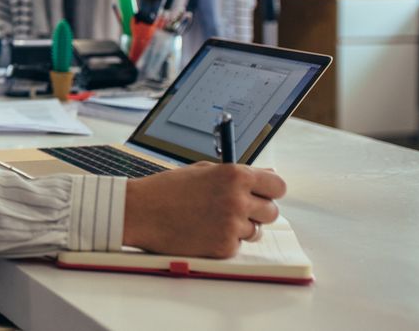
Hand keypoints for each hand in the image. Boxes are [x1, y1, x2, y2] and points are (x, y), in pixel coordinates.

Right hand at [122, 162, 284, 258]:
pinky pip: (237, 246)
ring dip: (239, 228)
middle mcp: (238, 199)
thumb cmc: (168, 189)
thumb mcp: (203, 171)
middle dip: (257, 211)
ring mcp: (232, 225)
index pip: (278, 186)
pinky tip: (202, 232)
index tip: (262, 194)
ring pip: (255, 231)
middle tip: (234, 210)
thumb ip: (236, 174)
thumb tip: (267, 175)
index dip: (270, 191)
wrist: (140, 211)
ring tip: (211, 220)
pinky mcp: (224, 247)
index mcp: (235, 175)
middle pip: (272, 211)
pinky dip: (223, 241)